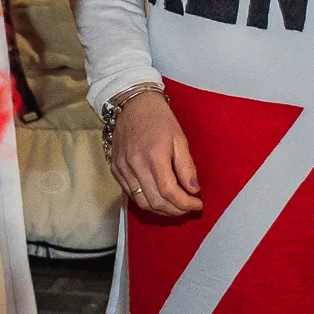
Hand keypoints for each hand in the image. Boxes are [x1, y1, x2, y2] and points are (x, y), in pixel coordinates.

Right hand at [109, 89, 201, 216]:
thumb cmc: (159, 118)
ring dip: (161, 210)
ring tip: (176, 207)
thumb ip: (186, 166)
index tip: (198, 204)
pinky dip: (146, 201)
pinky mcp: (115, 169)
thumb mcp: (180, 139)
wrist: (132, 103)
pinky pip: (131, 194)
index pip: (169, 192)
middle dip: (175, 210)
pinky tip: (159, 198)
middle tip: (188, 208)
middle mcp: (135, 165)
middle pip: (155, 202)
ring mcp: (122, 169)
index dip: (185, 203)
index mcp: (154, 156)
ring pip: (142, 202)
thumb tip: (193, 190)